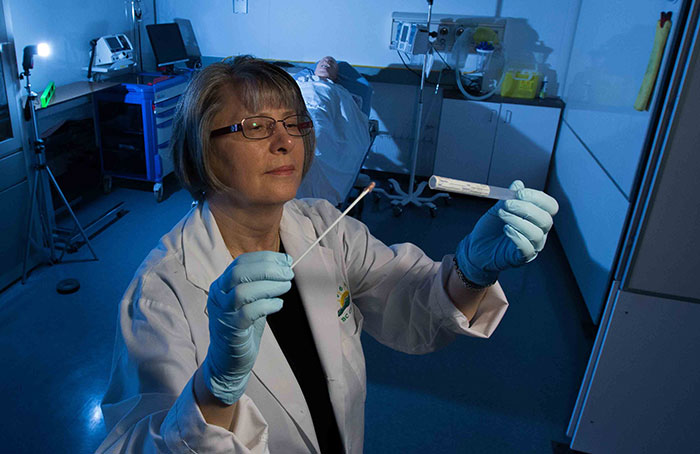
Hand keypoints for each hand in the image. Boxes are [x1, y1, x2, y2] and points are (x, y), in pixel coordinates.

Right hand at [202, 251, 292, 404]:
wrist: (228, 361)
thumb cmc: (243, 327)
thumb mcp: (251, 300)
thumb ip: (263, 284)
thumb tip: (285, 266)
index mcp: (222, 285)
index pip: (241, 262)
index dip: (265, 258)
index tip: (286, 260)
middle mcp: (218, 296)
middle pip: (239, 272)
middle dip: (267, 268)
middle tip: (288, 273)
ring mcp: (222, 313)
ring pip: (242, 291)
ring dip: (269, 286)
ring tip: (286, 286)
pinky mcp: (231, 330)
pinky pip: (248, 312)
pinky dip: (267, 305)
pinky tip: (278, 305)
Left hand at [455, 180, 558, 285]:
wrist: (476, 248)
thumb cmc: (490, 228)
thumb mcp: (498, 209)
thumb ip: (508, 198)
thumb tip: (518, 184)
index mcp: (537, 217)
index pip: (550, 206)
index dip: (538, 198)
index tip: (520, 193)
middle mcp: (539, 231)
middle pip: (545, 219)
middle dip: (526, 209)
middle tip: (507, 204)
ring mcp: (532, 246)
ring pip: (536, 234)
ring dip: (518, 221)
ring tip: (502, 215)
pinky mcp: (522, 258)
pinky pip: (527, 249)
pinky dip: (517, 237)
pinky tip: (506, 229)